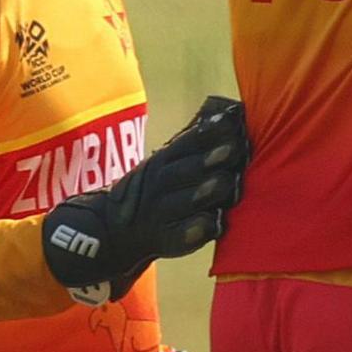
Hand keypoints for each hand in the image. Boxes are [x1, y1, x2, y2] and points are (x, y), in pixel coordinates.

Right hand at [41, 96, 250, 305]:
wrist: (116, 228)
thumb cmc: (164, 187)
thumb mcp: (170, 161)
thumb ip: (198, 141)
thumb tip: (235, 111)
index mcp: (165, 160)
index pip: (187, 142)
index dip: (208, 132)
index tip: (231, 122)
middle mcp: (159, 184)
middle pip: (183, 170)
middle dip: (207, 159)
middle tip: (234, 149)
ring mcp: (159, 213)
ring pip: (181, 201)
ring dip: (203, 191)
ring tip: (225, 182)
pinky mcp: (164, 240)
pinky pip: (178, 236)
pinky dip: (193, 231)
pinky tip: (211, 224)